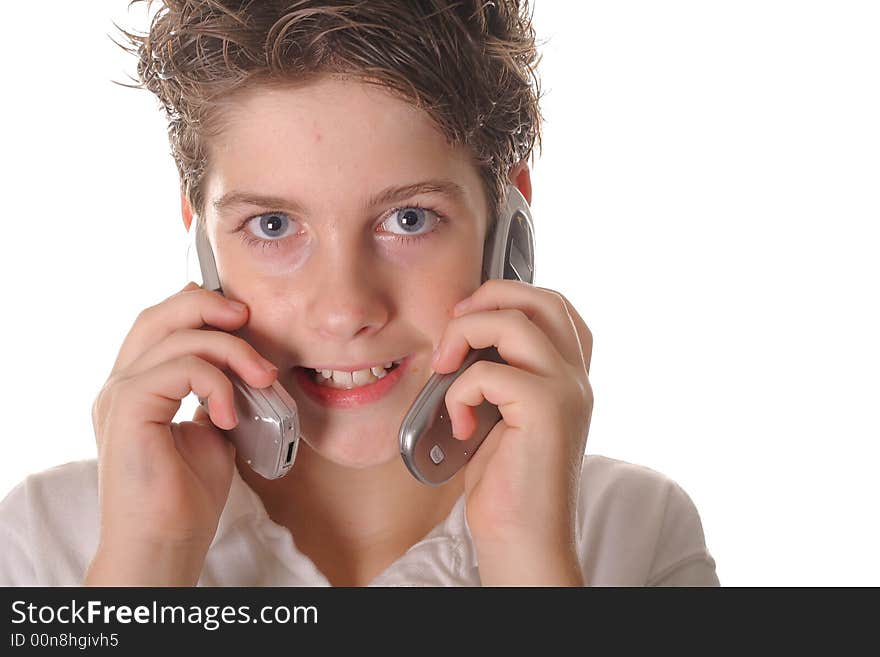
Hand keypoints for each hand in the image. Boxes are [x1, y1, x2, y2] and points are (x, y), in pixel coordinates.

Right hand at [85, 281, 278, 584]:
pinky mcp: (127, 409)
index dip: (202, 308)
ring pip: (176, 337)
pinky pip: (179, 369)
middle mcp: (121, 385)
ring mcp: (119, 395)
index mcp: (139, 386)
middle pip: (159, 314)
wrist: (165, 544)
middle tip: (248, 317)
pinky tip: (230, 415)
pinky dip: (217, 383)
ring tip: (261, 379)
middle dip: (209, 305)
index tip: (245, 318)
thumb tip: (251, 367)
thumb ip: (220, 393)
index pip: (162, 323)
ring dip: (231, 350)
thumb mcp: (213, 430)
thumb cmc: (187, 497)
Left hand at [431, 279, 592, 583]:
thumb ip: (496, 371)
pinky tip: (459, 426)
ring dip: (464, 334)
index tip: (466, 319)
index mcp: (569, 374)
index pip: (553, 304)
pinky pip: (487, 373)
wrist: (522, 538)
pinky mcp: (546, 410)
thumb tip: (457, 336)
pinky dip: (458, 392)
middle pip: (540, 297)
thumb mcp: (500, 412)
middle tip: (452, 328)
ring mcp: (567, 390)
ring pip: (514, 321)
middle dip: (486, 298)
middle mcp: (576, 376)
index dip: (506, 296)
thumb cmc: (506, 482)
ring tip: (445, 369)